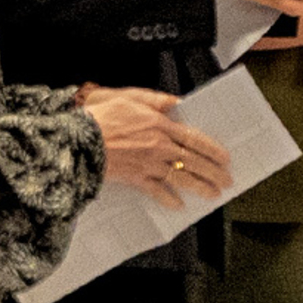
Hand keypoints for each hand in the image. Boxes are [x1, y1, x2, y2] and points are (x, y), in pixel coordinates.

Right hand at [83, 88, 231, 208]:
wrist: (76, 139)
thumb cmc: (100, 116)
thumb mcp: (129, 97)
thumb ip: (156, 100)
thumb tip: (177, 102)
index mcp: (160, 125)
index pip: (195, 138)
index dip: (213, 150)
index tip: (226, 158)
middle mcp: (159, 145)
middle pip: (194, 160)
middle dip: (214, 172)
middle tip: (227, 181)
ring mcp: (148, 163)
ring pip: (182, 176)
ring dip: (200, 187)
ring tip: (213, 194)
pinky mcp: (134, 177)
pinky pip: (156, 190)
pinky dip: (168, 198)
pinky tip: (178, 205)